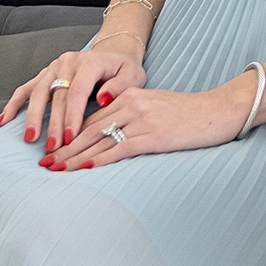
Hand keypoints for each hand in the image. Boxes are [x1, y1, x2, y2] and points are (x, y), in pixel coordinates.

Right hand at [0, 42, 148, 154]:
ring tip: (30, 139)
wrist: (113, 54)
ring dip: (33, 117)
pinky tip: (3, 122)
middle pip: (56, 96)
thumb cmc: (123, 70)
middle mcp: (67, 62)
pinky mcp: (44, 75)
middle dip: (54, 124)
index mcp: (88, 62)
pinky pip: (25, 89)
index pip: (77, 92)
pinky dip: (13, 105)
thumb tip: (102, 99)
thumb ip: (119, 87)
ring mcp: (52, 67)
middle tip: (52, 148)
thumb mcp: (132, 76)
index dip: (72, 116)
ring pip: (38, 93)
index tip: (70, 139)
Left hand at [47, 73, 257, 169]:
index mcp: (130, 96)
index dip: (70, 134)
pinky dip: (100, 159)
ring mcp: (142, 119)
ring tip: (56, 169)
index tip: (54, 148)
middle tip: (44, 162)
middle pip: (89, 129)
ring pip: (99, 139)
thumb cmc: (191, 113)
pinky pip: (121, 148)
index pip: (92, 118)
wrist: (220, 110)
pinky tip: (85, 167)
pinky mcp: (154, 135)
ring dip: (75, 156)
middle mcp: (131, 105)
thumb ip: (133, 116)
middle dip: (65, 147)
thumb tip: (111, 136)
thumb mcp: (156, 108)